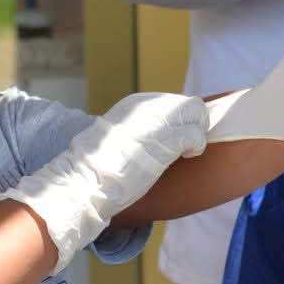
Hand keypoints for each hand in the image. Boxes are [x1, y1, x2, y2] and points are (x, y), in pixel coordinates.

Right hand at [0, 93, 209, 271]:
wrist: (85, 181)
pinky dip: (197, 146)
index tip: (177, 136)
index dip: (180, 119)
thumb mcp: (114, 136)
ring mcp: (157, 123)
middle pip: (189, 104)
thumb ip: (133, 130)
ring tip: (187, 151)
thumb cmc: (97, 167)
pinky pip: (197, 135)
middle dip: (194, 124)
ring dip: (198, 133)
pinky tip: (188, 156)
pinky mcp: (166, 142)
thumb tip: (147, 138)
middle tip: (186, 145)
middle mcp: (146, 108)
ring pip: (197, 114)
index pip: (172, 101)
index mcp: (133, 105)